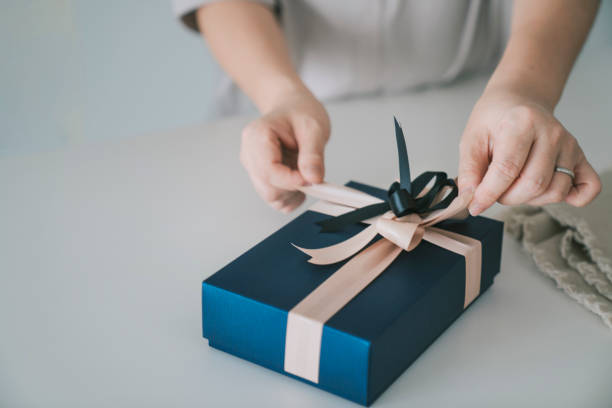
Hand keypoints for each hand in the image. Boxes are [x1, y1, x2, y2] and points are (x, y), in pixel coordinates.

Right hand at [240, 90, 329, 212]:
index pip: (268, 171)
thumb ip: (312, 154)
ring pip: (270, 196)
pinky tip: (300, 180)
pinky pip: (274, 198)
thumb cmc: (300, 112)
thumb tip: (313, 178)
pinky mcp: (261, 177)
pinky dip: (290, 196)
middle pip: (267, 188)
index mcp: (257, 136)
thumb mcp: (313, 128)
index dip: (291, 180)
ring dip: (293, 193)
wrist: (292, 108)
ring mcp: (253, 168)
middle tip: (312, 175)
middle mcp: (250, 154)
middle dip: (293, 188)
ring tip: (306, 173)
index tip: (312, 178)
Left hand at [459, 88, 600, 214]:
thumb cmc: (494, 120)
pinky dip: (572, 198)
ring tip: (514, 185)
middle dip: (507, 197)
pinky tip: (547, 192)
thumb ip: (469, 171)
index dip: (488, 194)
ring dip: (530, 199)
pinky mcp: (579, 157)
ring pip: (555, 191)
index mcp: (521, 123)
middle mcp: (551, 133)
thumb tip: (470, 199)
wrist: (517, 102)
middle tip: (495, 189)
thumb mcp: (471, 140)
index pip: (507, 170)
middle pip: (534, 184)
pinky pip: (588, 187)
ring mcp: (568, 145)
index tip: (475, 205)